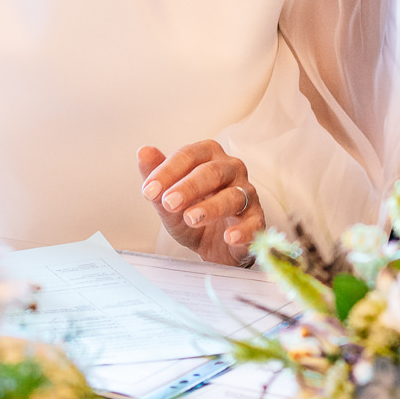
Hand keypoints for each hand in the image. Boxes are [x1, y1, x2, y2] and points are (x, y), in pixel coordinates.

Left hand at [137, 141, 265, 264]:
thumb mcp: (168, 197)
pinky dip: (242, 231)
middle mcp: (231, 170)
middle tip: (168, 203)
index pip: (189, 155)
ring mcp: (247, 194)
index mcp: (209, 156)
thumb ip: (156, 176)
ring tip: (190, 219)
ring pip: (233, 196)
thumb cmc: (193, 212)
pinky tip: (229, 237)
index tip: (149, 191)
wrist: (214, 246)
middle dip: (189, 187)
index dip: (168, 171)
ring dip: (211, 207)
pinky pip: (253, 223)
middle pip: (212, 172)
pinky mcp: (256, 220)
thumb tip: (143, 152)